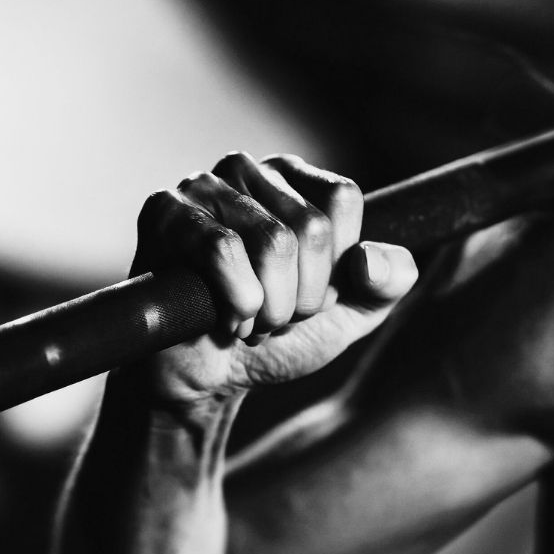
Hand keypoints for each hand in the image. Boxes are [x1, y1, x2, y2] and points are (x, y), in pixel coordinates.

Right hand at [132, 151, 417, 402]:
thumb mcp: (349, 316)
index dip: (331, 268)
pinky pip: (220, 249)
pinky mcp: (165, 212)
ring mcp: (202, 186)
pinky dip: (234, 300)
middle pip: (308, 228)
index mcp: (296, 181)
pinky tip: (221, 317)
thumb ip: (388, 283)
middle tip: (270, 316)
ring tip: (246, 317)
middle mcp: (249, 171)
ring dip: (266, 307)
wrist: (209, 382)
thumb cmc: (275, 341)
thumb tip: (370, 260)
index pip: (340, 200)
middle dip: (298, 297)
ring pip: (270, 242)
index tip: (306, 295)